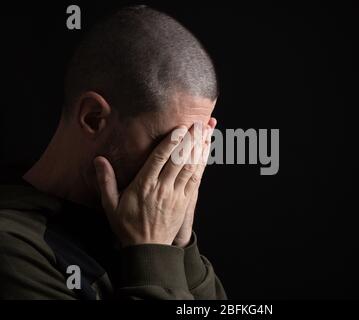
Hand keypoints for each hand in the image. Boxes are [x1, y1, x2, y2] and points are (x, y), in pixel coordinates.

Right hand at [93, 122, 210, 246]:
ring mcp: (176, 195)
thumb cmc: (127, 226)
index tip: (179, 128)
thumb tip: (99, 160)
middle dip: (190, 140)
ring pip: (190, 168)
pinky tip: (206, 153)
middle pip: (179, 160)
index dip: (171, 142)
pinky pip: (196, 180)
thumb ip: (106, 181)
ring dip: (199, 149)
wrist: (147, 249)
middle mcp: (162, 188)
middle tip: (198, 123)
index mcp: (144, 186)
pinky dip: (202, 164)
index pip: (159, 159)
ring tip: (206, 132)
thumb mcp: (110, 205)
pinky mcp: (185, 201)